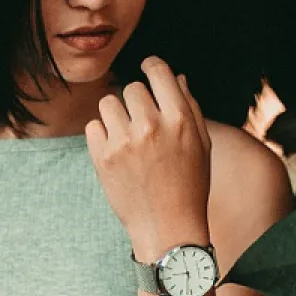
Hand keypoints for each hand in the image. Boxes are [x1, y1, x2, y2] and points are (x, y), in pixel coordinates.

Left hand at [85, 57, 211, 259]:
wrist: (168, 229)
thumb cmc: (189, 187)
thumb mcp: (201, 146)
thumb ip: (190, 107)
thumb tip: (176, 77)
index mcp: (179, 119)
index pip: (158, 72)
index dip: (151, 66)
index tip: (146, 68)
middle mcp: (150, 126)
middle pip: (131, 88)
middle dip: (136, 100)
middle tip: (141, 121)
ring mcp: (124, 142)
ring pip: (108, 103)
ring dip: (116, 115)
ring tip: (128, 138)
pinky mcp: (102, 158)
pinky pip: (93, 126)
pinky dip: (102, 135)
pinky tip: (117, 152)